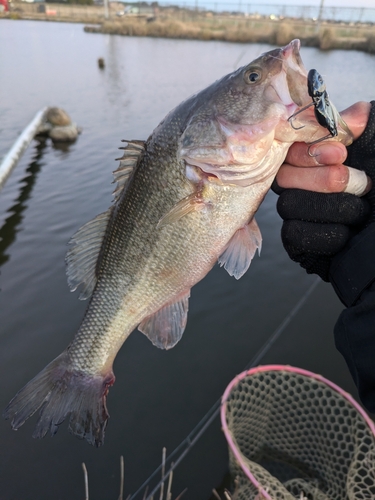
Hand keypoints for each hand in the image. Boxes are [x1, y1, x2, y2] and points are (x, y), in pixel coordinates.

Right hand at [273, 101, 373, 281]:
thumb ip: (368, 121)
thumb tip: (344, 114)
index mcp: (326, 160)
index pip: (291, 147)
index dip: (309, 150)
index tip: (341, 154)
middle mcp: (310, 186)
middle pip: (285, 177)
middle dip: (324, 181)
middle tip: (362, 186)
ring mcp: (304, 216)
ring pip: (289, 206)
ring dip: (333, 209)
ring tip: (362, 215)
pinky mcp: (302, 246)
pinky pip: (295, 234)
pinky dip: (327, 234)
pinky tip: (349, 237)